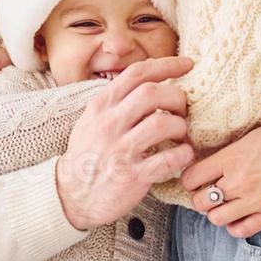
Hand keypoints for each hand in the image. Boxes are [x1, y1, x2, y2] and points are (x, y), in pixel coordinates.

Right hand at [56, 56, 197, 230]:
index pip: (136, 74)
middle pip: (152, 93)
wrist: (72, 194)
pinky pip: (169, 159)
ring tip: (180, 135)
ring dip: (180, 126)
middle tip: (182, 110)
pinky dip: (184, 154)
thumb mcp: (92, 119)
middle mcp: (109, 124)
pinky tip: (183, 154)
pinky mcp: (132, 176)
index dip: (166, 65)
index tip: (187, 65)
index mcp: (101, 106)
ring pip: (162, 123)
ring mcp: (120, 150)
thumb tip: (148, 74)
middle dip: (177, 97)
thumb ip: (116, 99)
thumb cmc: (88, 154)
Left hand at [179, 116, 260, 238]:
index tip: (194, 178)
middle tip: (206, 192)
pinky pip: (240, 230)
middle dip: (198, 197)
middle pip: (199, 201)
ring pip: (216, 218)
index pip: (191, 177)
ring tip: (222, 204)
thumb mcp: (251, 136)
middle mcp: (240, 181)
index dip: (189, 179)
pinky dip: (233, 226)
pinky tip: (237, 216)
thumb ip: (228, 153)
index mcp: (232, 157)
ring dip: (214, 212)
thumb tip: (207, 164)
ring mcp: (256, 200)